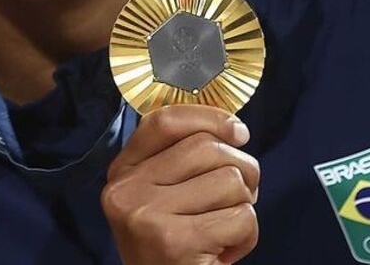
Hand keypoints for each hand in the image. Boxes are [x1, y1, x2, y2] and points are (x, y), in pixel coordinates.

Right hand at [101, 105, 259, 264]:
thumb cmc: (173, 248)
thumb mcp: (163, 199)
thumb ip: (181, 162)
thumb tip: (233, 130)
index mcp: (122, 172)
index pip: (164, 121)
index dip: (208, 117)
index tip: (238, 131)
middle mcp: (126, 189)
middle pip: (206, 147)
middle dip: (242, 169)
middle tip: (239, 197)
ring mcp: (146, 214)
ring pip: (229, 181)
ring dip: (244, 208)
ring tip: (224, 230)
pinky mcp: (173, 242)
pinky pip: (240, 217)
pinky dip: (247, 236)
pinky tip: (225, 251)